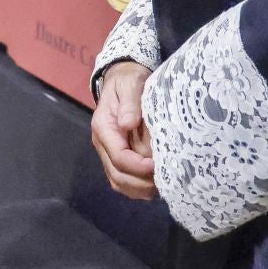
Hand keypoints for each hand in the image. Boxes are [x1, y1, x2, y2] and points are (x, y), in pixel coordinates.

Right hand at [90, 61, 157, 199]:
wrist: (123, 79)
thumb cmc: (128, 81)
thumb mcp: (131, 84)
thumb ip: (130, 102)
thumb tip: (128, 123)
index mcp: (104, 127)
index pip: (118, 156)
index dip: (138, 166)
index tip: (158, 165)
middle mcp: (103, 143)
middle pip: (117, 175)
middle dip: (141, 183)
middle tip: (165, 181)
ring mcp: (108, 152)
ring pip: (119, 182)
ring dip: (140, 189)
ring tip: (162, 186)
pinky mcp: (117, 156)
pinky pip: (123, 180)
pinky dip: (138, 188)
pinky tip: (155, 185)